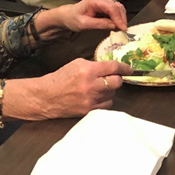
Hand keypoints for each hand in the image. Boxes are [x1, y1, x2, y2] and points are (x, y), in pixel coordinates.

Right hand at [4, 59, 132, 120]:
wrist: (46, 97)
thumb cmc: (60, 78)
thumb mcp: (77, 64)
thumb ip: (94, 65)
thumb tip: (110, 67)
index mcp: (87, 70)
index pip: (113, 67)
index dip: (124, 67)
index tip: (129, 68)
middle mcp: (90, 85)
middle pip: (117, 82)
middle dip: (118, 78)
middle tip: (115, 77)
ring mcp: (90, 100)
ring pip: (113, 94)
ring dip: (110, 89)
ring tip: (102, 87)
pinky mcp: (88, 111)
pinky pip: (106, 105)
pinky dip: (105, 100)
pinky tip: (98, 96)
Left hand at [56, 0, 128, 32]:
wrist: (67, 16)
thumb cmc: (73, 19)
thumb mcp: (84, 24)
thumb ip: (100, 24)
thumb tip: (115, 26)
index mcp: (94, 0)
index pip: (112, 8)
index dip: (119, 18)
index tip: (123, 29)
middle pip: (117, 6)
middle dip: (122, 19)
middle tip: (123, 31)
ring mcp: (103, 0)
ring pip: (118, 8)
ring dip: (121, 18)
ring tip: (120, 29)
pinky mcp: (105, 4)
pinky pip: (115, 10)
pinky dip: (118, 18)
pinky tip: (117, 26)